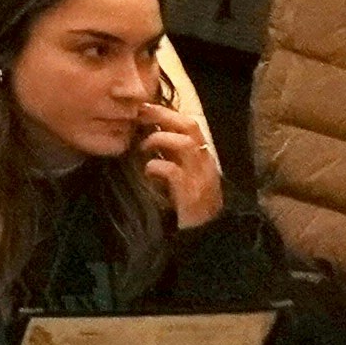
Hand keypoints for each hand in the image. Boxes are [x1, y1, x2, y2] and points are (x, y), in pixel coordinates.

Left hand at [137, 81, 227, 229]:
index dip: (168, 112)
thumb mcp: (183, 176)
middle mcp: (205, 163)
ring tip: (142, 148)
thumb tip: (147, 137)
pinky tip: (147, 172)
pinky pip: (173, 171)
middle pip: (190, 126)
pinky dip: (155, 167)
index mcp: (203, 157)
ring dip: (158, 140)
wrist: (206, 237)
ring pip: (184, 144)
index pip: (190, 124)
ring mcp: (200, 178)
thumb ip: (172, 157)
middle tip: (140, 114)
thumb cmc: (189, 205)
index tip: (145, 107)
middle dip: (163, 115)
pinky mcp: (191, 194)